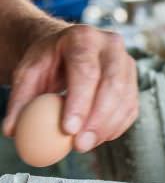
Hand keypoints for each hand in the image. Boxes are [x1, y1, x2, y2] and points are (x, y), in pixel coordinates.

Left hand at [3, 25, 137, 151]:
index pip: (86, 71)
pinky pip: (130, 111)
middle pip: (113, 86)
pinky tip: (98, 138)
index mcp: (83, 37)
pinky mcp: (134, 84)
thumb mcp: (29, 73)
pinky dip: (115, 129)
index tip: (69, 130)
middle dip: (98, 121)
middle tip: (80, 145)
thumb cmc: (49, 62)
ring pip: (125, 101)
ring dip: (107, 129)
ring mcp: (127, 65)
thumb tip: (13, 131)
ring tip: (85, 145)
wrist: (69, 51)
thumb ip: (20, 100)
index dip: (80, 102)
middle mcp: (111, 47)